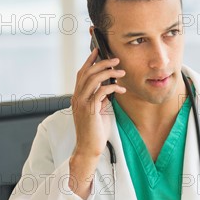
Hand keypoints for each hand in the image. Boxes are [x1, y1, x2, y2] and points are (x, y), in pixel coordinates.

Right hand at [69, 49, 125, 197]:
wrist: (88, 148)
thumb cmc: (94, 131)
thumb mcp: (97, 110)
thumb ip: (99, 98)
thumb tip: (108, 87)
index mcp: (77, 96)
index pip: (81, 73)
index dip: (89, 61)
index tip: (98, 51)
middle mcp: (77, 97)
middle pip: (86, 72)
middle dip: (101, 62)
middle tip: (115, 59)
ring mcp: (82, 103)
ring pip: (93, 79)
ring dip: (109, 72)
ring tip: (121, 71)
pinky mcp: (90, 109)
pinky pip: (101, 92)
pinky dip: (112, 87)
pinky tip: (122, 89)